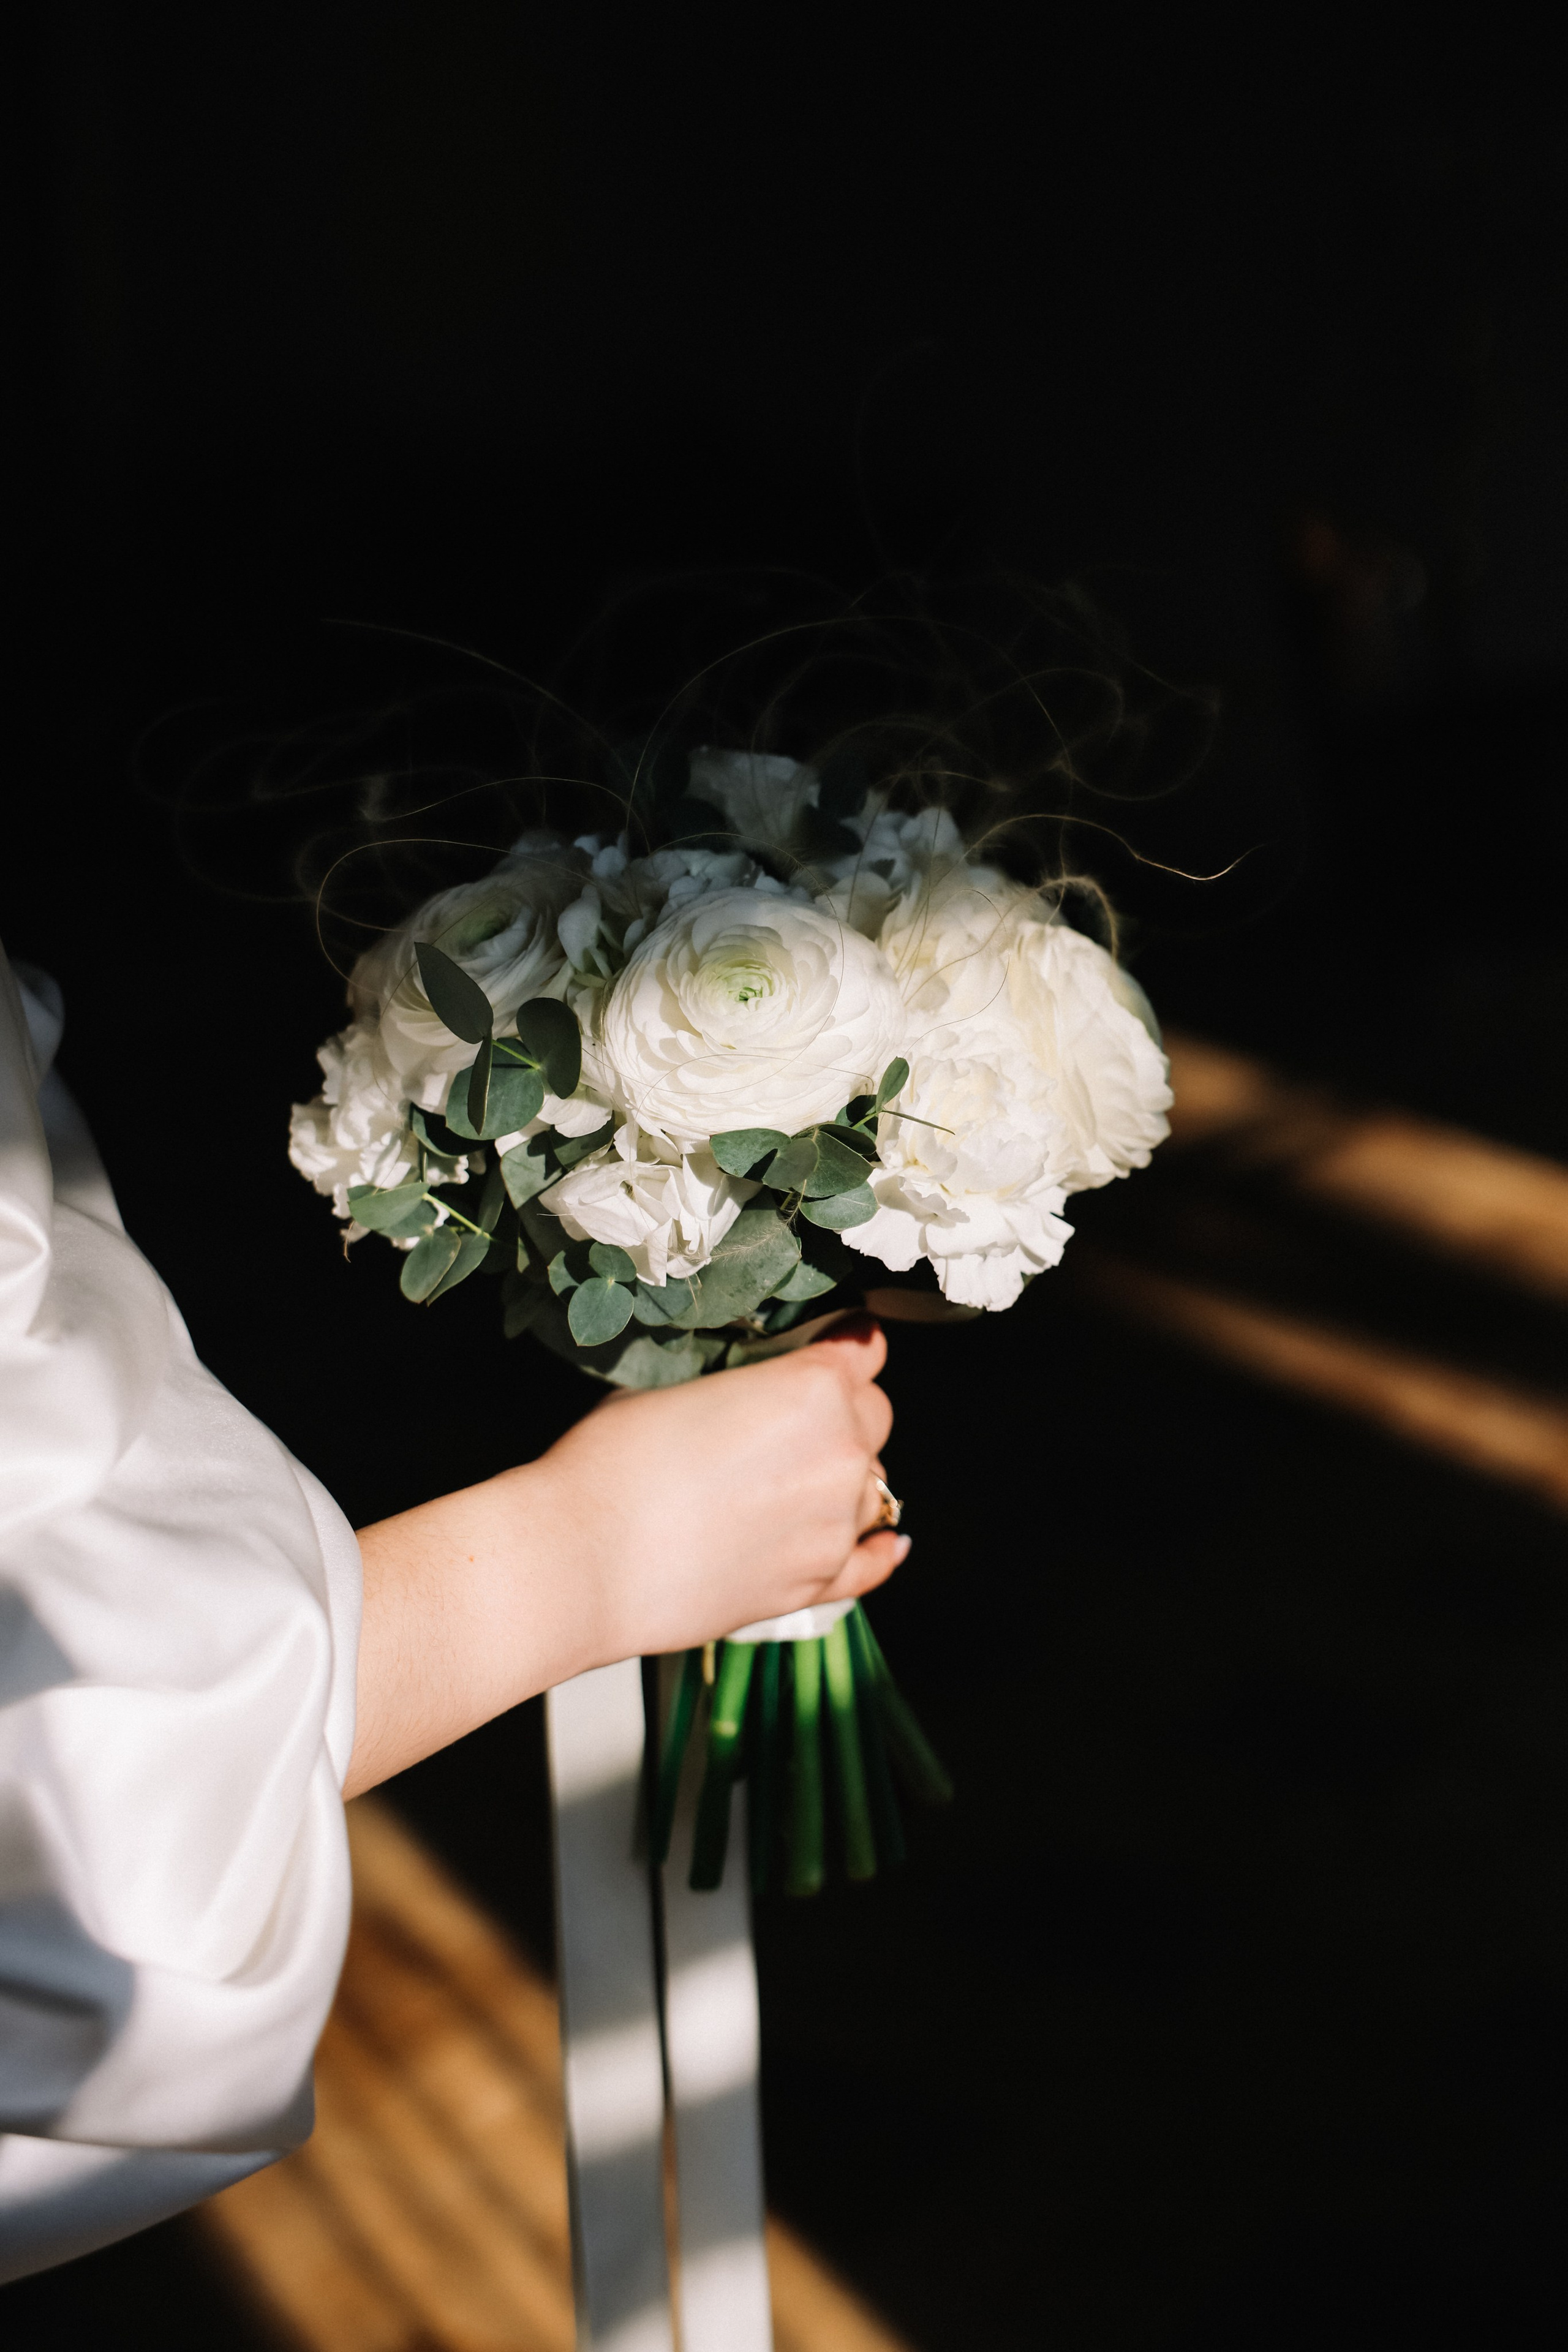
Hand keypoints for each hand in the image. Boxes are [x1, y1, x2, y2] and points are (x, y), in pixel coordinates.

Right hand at [531, 1314, 906, 1662]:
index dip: (847, 1344)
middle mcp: (839, 1454)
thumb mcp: (676, 1386)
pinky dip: (879, 1549)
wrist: (580, 1560)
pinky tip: (887, 1541)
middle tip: (798, 1418)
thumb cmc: (612, 1463)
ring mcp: (834, 1525)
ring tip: (801, 1478)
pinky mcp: (815, 1584)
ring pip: (875, 1487)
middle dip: (844, 1410)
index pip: (863, 1349)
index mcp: (812, 1388)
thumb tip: (751, 1392)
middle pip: (874, 1417)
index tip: (839, 1346)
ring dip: (847, 1476)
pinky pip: (871, 1562)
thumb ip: (742, 1386)